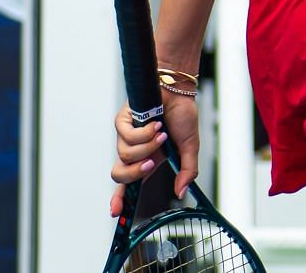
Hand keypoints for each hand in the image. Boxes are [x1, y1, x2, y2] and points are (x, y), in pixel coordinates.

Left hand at [109, 89, 198, 216]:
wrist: (178, 91)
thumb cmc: (183, 117)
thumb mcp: (190, 148)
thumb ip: (187, 171)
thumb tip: (181, 192)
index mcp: (148, 160)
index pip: (129, 184)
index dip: (120, 199)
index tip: (116, 213)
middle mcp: (134, 151)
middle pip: (119, 174)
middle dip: (135, 172)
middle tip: (151, 163)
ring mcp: (126, 137)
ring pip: (125, 155)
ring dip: (146, 146)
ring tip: (161, 133)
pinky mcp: (122, 122)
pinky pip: (127, 137)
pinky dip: (144, 133)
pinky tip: (155, 124)